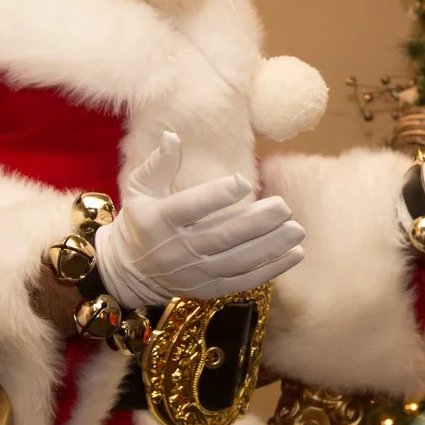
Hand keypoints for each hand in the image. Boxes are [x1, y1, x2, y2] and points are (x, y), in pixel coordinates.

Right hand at [95, 131, 304, 309]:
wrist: (128, 273)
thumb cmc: (140, 221)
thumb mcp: (139, 189)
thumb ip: (158, 164)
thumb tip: (171, 136)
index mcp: (159, 220)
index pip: (189, 208)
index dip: (216, 196)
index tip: (244, 182)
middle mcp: (178, 249)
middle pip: (221, 236)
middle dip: (256, 223)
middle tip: (283, 207)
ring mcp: (195, 272)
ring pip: (238, 261)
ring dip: (270, 247)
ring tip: (296, 229)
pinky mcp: (209, 288)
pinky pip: (244, 281)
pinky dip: (271, 269)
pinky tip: (295, 254)